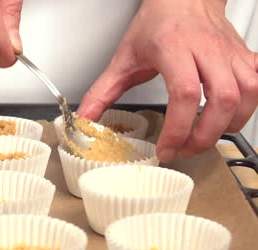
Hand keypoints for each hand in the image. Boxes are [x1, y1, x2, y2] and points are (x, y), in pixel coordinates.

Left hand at [77, 0, 257, 161]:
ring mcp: (229, 53)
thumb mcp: (123, 58)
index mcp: (174, 49)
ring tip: (205, 136)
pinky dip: (248, 106)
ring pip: (247, 93)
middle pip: (221, 99)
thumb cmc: (156, 24)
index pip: (184, 94)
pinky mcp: (243, 56)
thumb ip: (103, 91)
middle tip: (186, 149)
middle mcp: (206, 50)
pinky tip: (230, 115)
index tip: (166, 149)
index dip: (178, 128)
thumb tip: (86, 118)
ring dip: (229, 124)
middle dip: (206, 135)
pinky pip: (257, 84)